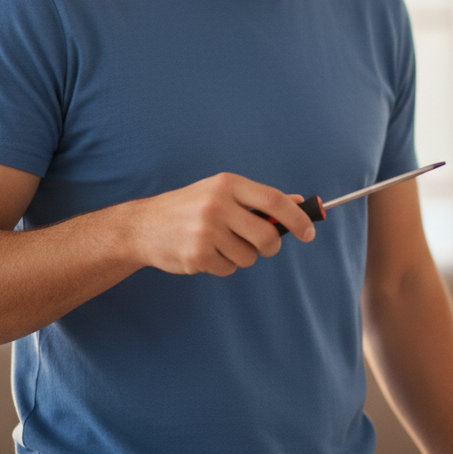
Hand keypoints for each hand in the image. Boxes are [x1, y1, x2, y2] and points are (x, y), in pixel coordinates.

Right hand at [126, 173, 315, 276]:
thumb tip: (298, 202)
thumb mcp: (221, 191)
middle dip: (271, 247)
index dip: (297, 218)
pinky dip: (224, 266)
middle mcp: (217, 204)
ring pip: (250, 256)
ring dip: (243, 256)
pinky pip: (229, 269)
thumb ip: (258, 198)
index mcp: (228, 184)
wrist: (144, 226)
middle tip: (262, 246)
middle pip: (267, 236)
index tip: (309, 233)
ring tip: (221, 244)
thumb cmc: (189, 207)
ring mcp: (206, 230)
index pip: (274, 200)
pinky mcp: (197, 255)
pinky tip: (206, 253)